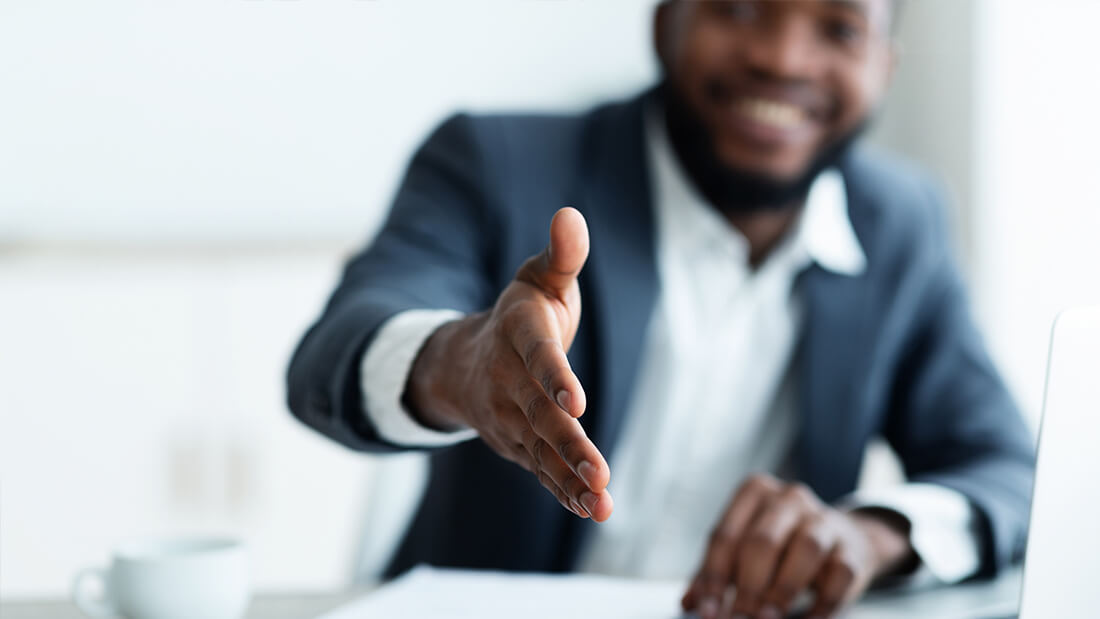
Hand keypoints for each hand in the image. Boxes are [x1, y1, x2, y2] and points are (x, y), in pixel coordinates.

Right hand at [404, 207, 612, 521]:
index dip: (555, 378)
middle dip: (569, 444)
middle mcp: (509, 380)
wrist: (466, 361)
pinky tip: (592, 509)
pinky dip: (564, 490)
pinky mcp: (517, 444)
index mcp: (519, 333)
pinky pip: (541, 470)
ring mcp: (509, 418)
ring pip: (541, 451)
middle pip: (539, 415)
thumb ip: (562, 255)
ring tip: (601, 501)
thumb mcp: (539, 279)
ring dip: (570, 477)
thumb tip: (571, 215)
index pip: (538, 355)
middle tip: (599, 470)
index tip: (577, 401)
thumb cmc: (522, 315)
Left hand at [681, 474, 915, 618]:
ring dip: (782, 590)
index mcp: (755, 493)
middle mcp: (790, 498)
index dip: (713, 577)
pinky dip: (822, 604)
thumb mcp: (743, 551)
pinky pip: (839, 574)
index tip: (707, 612)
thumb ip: (715, 574)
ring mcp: (825, 519)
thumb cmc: (781, 547)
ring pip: (804, 548)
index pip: (725, 535)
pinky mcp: (852, 548)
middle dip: (747, 587)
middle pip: (762, 541)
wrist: (846, 540)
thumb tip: (689, 604)